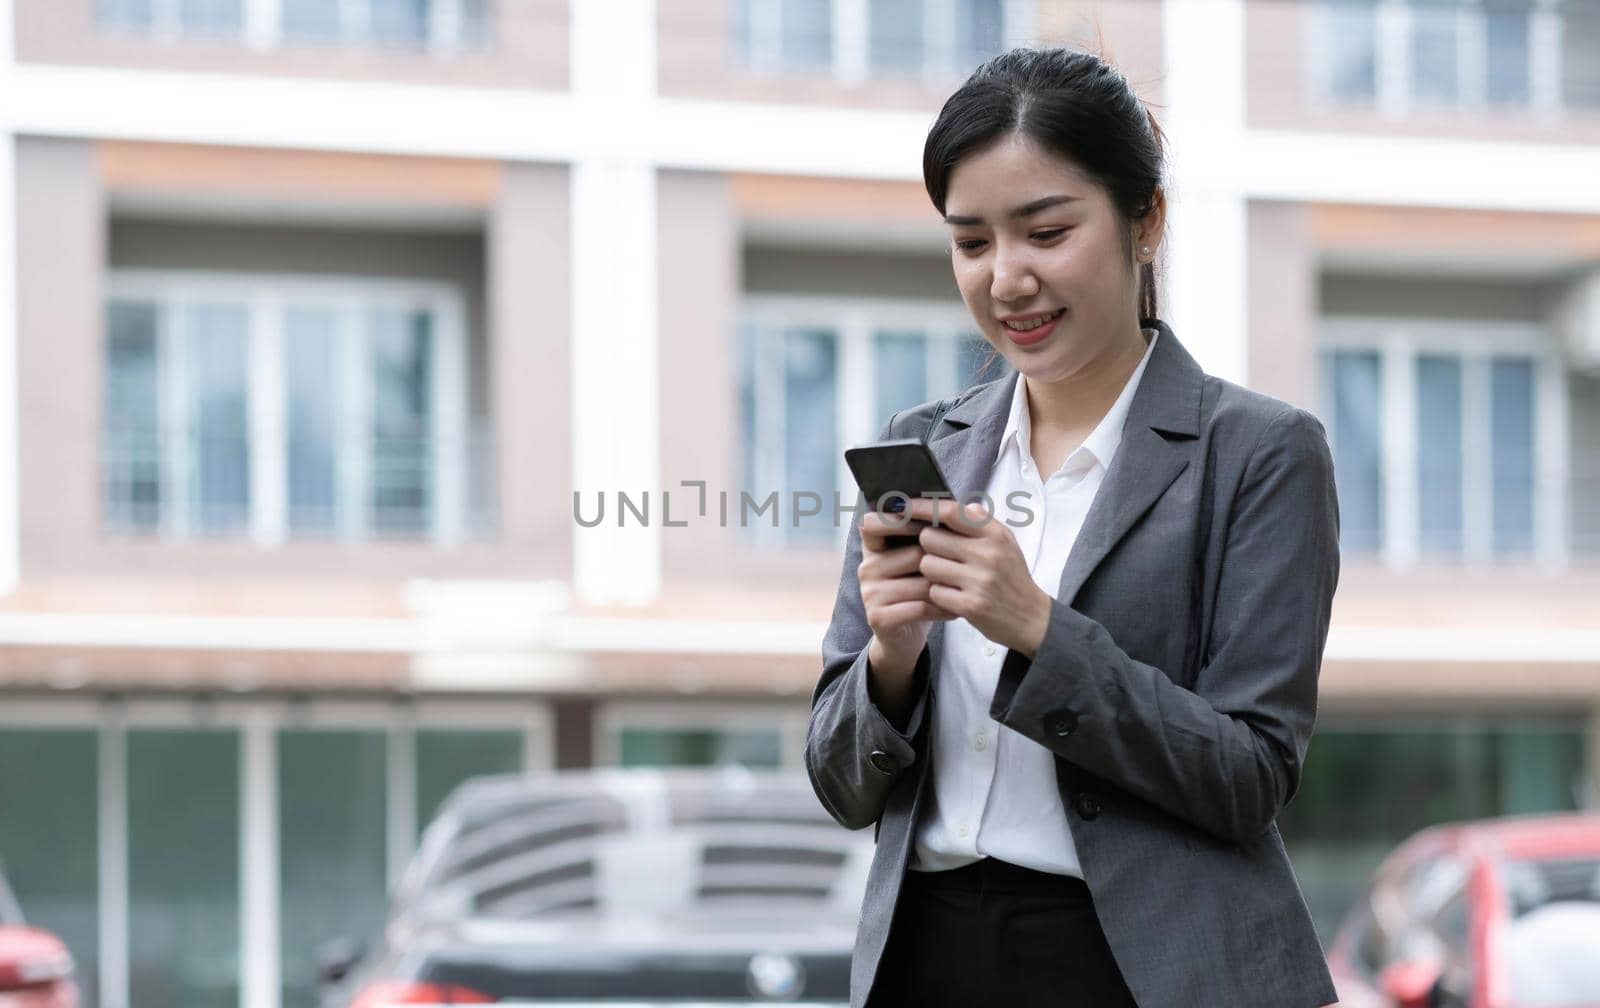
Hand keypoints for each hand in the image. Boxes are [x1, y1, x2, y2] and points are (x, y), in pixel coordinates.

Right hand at [858, 511, 953, 668]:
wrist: (903, 635)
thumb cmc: (917, 590)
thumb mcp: (917, 562)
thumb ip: (927, 535)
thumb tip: (961, 505)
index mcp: (873, 548)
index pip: (873, 523)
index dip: (900, 519)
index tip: (930, 521)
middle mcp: (867, 567)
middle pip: (915, 554)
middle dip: (944, 563)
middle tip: (966, 567)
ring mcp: (870, 593)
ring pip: (922, 582)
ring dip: (948, 589)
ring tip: (965, 591)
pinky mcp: (878, 617)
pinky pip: (920, 607)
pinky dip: (942, 609)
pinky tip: (954, 610)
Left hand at [905, 497, 1053, 657]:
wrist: (1032, 619)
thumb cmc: (1012, 577)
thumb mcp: (1006, 543)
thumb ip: (980, 522)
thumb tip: (952, 503)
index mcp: (994, 534)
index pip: (949, 511)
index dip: (921, 508)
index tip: (902, 506)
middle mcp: (987, 554)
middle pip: (930, 538)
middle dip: (928, 547)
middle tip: (940, 556)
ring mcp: (979, 580)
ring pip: (927, 565)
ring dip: (931, 573)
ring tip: (948, 578)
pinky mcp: (970, 606)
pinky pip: (934, 592)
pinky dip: (938, 595)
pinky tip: (952, 596)